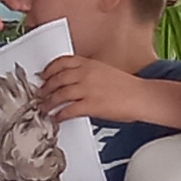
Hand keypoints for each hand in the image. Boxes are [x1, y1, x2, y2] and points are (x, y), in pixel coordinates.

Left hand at [38, 55, 158, 123]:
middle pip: (57, 79)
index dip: (49, 69)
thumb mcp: (104, 71)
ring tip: (44, 108)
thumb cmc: (126, 86)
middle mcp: (86, 74)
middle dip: (45, 88)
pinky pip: (68, 110)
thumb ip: (87, 72)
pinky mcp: (91, 105)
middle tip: (40, 94)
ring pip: (59, 94)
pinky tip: (56, 118)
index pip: (62, 62)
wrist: (141, 96)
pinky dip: (59, 115)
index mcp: (89, 64)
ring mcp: (87, 89)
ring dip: (48, 102)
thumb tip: (71, 80)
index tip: (43, 75)